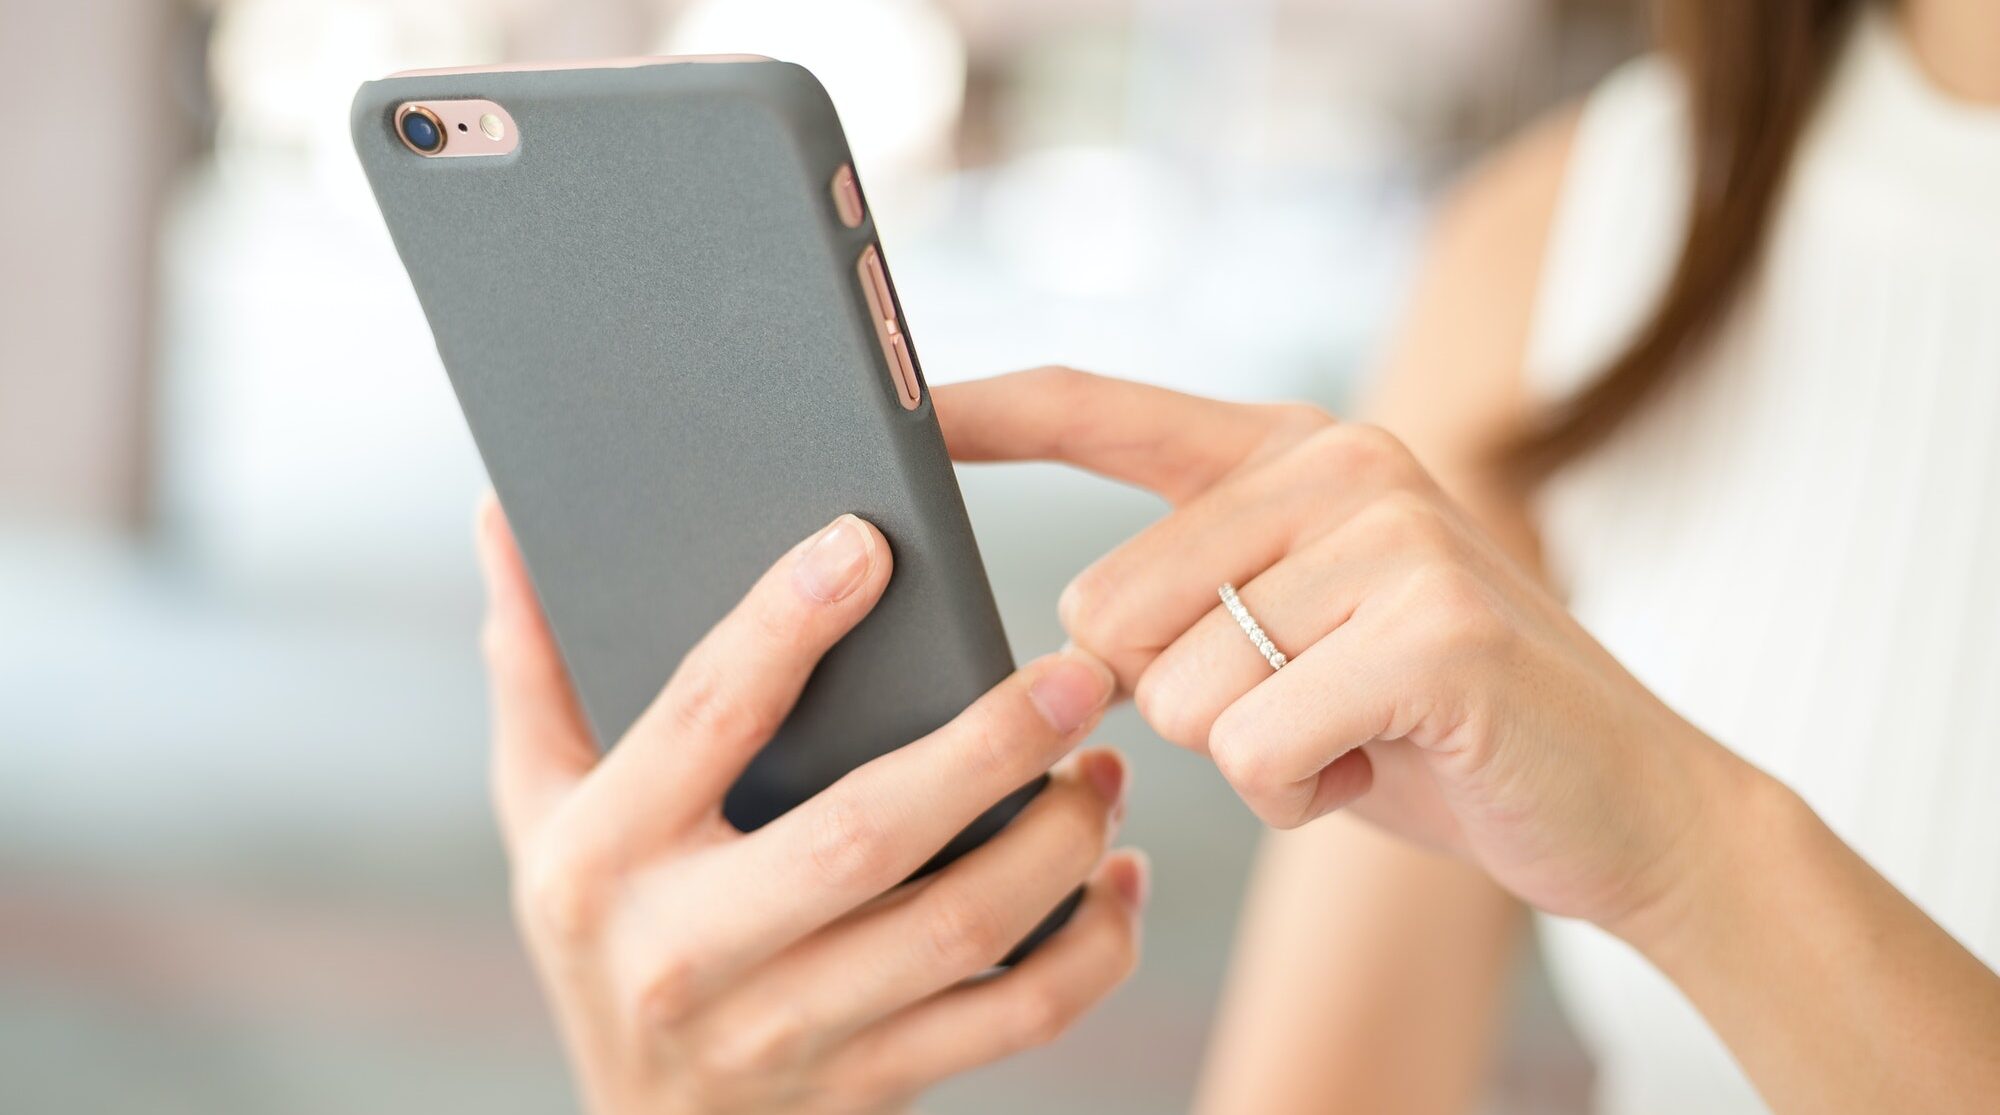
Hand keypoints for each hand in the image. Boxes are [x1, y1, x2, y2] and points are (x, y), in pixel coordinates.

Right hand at [474, 495, 1146, 1114]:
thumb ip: (534, 664)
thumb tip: (507, 514)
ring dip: (1059, 842)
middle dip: (987, 747)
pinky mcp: (869, 1086)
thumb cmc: (601, 930)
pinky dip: (1092, 949)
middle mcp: (687, 952)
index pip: (706, 716)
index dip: (787, 622)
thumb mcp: (537, 806)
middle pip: (865, 834)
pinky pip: (1013, 1022)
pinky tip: (1117, 878)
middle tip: (1075, 675)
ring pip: (959, 931)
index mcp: (603, 856)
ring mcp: (784, 1032)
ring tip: (1104, 767)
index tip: (871, 542)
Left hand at [936, 368, 1747, 934]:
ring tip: (1356, 736)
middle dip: (1177, 703)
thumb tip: (1062, 645)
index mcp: (1295, 449)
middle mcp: (1340, 464)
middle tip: (1302, 708)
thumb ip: (1196, 599)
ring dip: (1250, 758)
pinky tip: (1385, 768)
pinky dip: (1303, 796)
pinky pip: (1254, 748)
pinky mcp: (1430, 627)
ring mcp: (1392, 537)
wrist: (1623, 802)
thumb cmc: (1429, 728)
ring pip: (1177, 694)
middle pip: (1109, 611)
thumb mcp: (1302, 634)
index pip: (1106, 409)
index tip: (900, 405)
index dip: (992, 411)